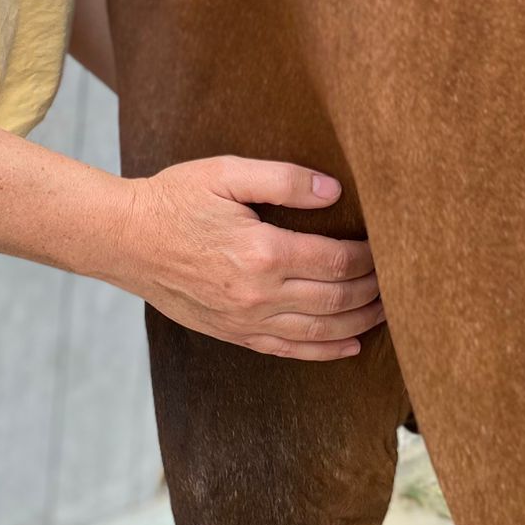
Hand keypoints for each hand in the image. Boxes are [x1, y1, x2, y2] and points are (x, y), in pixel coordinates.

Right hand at [115, 156, 384, 360]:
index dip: (369, 257)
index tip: (389, 248)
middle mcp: (258, 294)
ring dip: (359, 323)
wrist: (125, 239)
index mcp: (262, 251)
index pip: (336, 261)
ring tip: (386, 311)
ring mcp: (245, 320)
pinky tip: (348, 345)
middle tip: (400, 281)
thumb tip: (332, 192)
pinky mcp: (233, 334)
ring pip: (319, 331)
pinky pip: (289, 350)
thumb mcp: (227, 173)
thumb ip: (283, 179)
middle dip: (373, 291)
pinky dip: (324, 352)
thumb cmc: (174, 199)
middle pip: (336, 300)